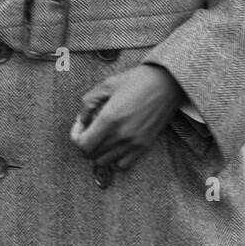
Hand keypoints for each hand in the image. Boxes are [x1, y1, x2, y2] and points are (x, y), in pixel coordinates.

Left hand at [70, 64, 185, 170]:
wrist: (168, 84)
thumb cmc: (138, 80)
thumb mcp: (109, 83)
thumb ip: (90, 100)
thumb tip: (82, 117)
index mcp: (110, 118)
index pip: (83, 144)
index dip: (76, 136)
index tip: (80, 125)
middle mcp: (121, 135)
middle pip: (91, 154)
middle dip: (85, 142)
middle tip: (89, 128)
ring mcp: (134, 143)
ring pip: (104, 162)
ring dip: (99, 151)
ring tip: (103, 135)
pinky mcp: (145, 146)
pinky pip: (123, 165)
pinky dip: (115, 158)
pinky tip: (116, 143)